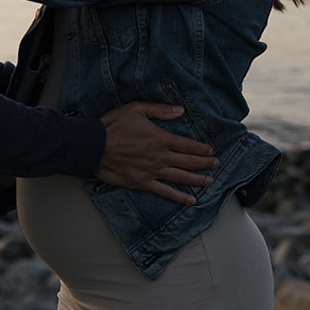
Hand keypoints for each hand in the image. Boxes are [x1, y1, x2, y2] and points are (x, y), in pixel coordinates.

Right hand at [95, 102, 218, 205]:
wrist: (93, 146)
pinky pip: (165, 192)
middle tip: (216, 166)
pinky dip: (179, 197)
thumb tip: (180, 110)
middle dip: (205, 164)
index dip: (201, 149)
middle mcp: (160, 157)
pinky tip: (191, 200)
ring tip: (210, 182)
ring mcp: (152, 172)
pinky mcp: (142, 183)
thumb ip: (160, 110)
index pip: (188, 145)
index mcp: (161, 138)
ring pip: (181, 178)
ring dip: (197, 180)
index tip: (211, 151)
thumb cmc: (113, 125)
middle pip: (189, 162)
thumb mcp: (136, 109)